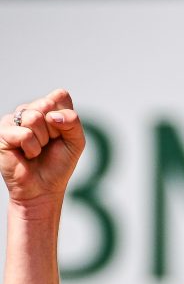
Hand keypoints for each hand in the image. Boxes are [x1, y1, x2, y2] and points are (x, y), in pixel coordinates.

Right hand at [0, 89, 85, 205]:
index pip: (60, 95)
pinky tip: (28, 155)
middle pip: (47, 104)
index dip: (65, 115)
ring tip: (38, 149)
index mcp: (48, 108)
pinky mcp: (3, 134)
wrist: (44, 188)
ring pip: (34, 117)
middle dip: (54, 129)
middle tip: (49, 143)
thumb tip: (51, 115)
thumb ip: (72, 122)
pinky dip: (32, 148)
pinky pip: (24, 134)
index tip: (62, 132)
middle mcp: (30, 110)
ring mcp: (14, 121)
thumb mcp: (76, 141)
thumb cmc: (59, 163)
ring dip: (42, 139)